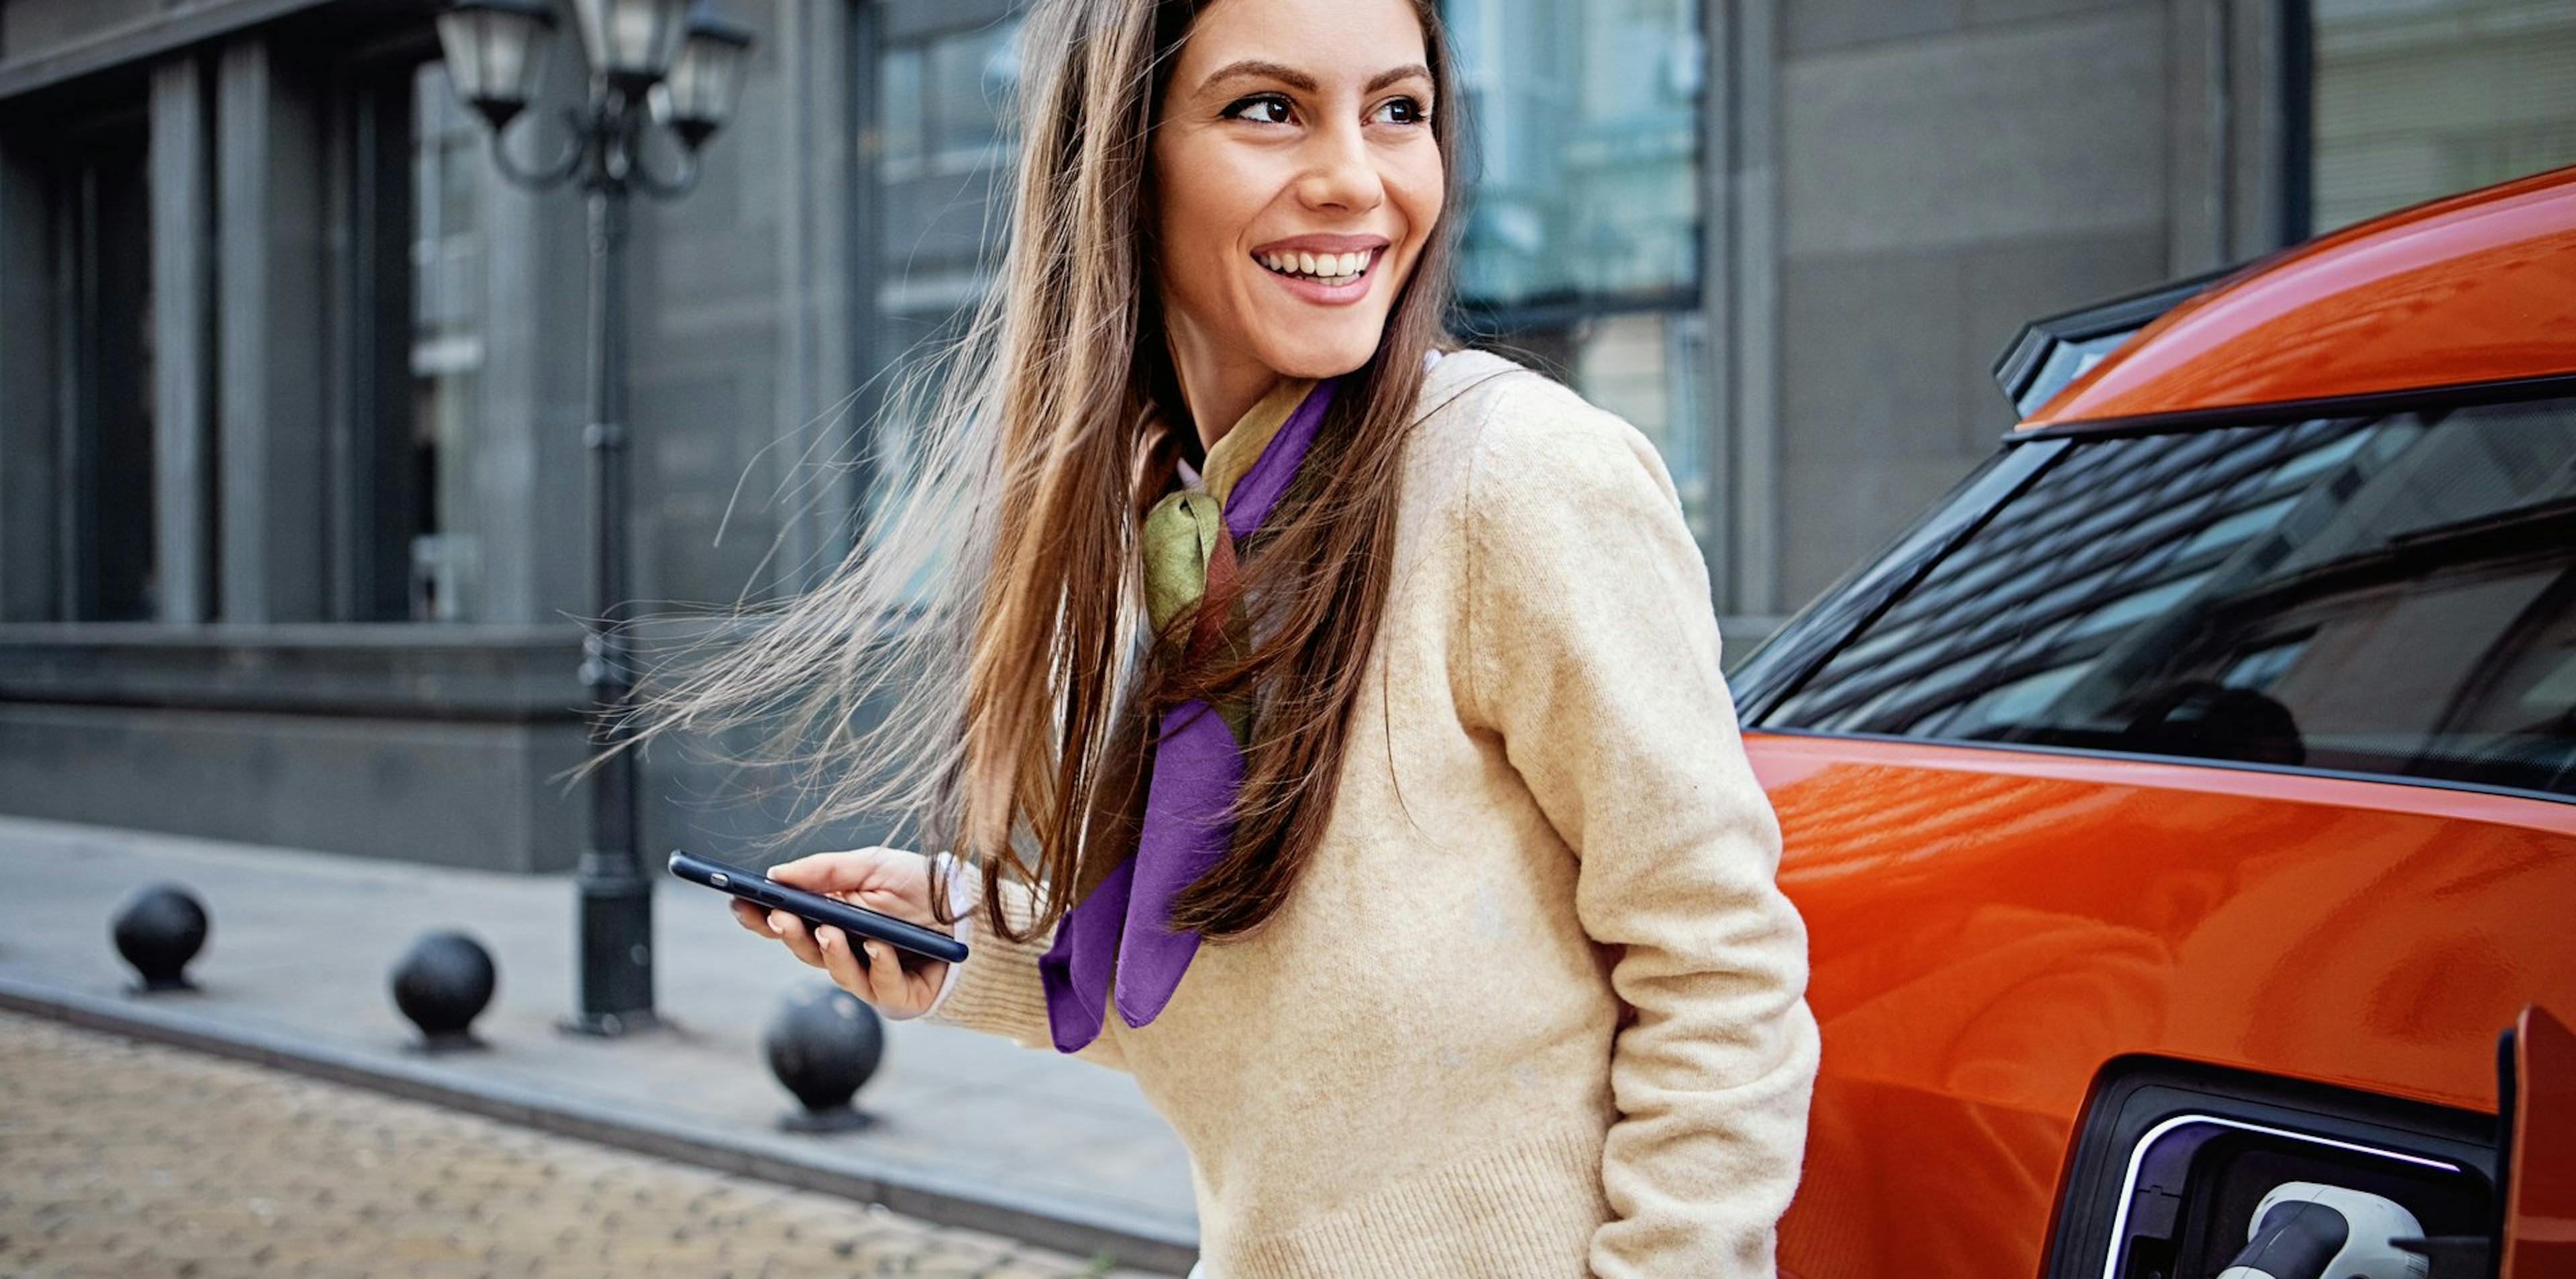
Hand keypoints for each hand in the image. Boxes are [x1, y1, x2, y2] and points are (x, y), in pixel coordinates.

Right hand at [729, 845, 954, 1019]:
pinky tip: (878, 947)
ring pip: (838, 972)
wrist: (973, 909)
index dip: (762, 917)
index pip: (788, 923)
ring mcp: (871, 977)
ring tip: (828, 931)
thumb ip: (826, 870)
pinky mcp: (900, 996)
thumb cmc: (919, 887)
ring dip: (831, 952)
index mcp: (832, 919)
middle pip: (805, 950)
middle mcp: (846, 952)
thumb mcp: (873, 866)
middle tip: (779, 918)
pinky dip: (879, 965)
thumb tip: (775, 874)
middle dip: (790, 934)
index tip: (740, 904)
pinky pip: (882, 986)